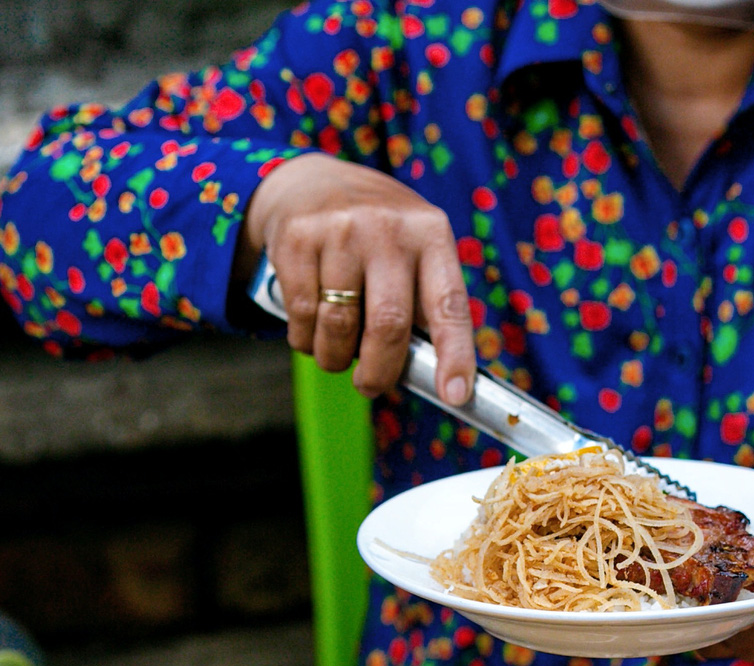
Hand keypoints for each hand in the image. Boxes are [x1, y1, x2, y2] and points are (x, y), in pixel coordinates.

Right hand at [236, 154, 475, 403]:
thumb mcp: (411, 250)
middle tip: (370, 385)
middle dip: (378, 372)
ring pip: (338, 327)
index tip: (454, 394)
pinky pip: (301, 316)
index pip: (449, 304)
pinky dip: (305, 339)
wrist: (308, 183)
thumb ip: (421, 303)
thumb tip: (431, 377)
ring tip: (336, 353)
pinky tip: (310, 329)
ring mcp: (341, 230)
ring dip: (335, 358)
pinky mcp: (298, 239)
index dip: (455, 354)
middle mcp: (389, 227)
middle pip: (388, 325)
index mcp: (431, 234)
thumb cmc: (373, 236)